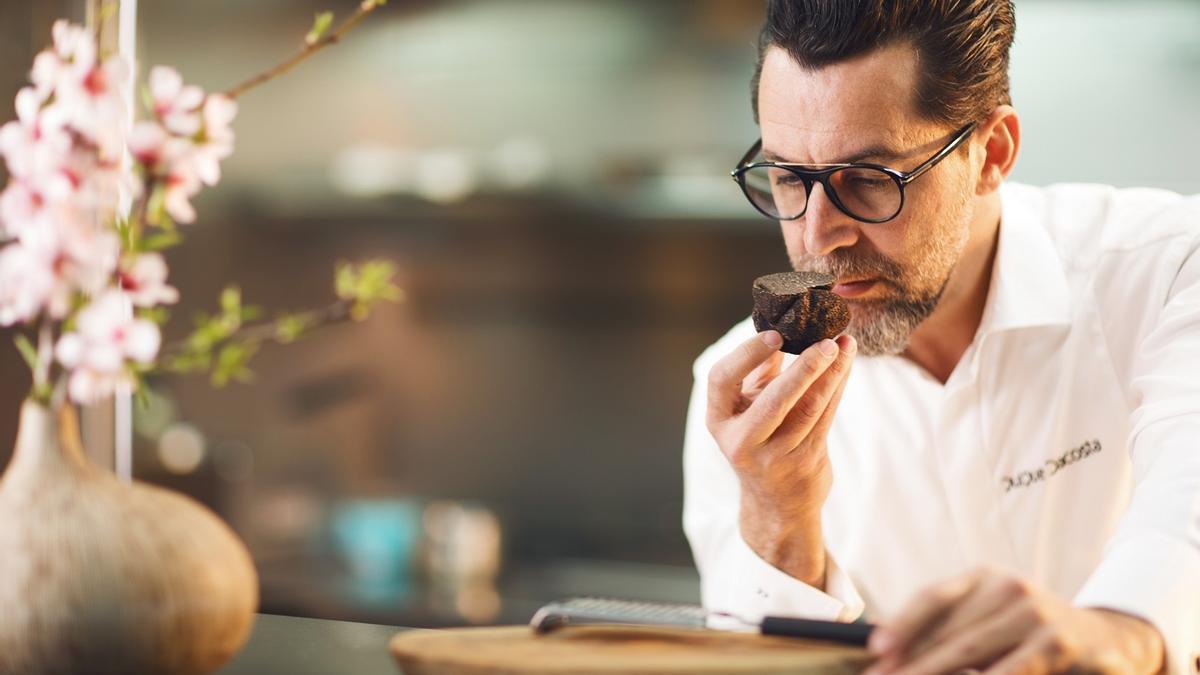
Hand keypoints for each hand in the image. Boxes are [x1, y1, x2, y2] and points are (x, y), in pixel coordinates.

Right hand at [705, 329, 855, 584]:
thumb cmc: (760, 438)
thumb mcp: (748, 407)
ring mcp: (774, 456)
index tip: (775, 335)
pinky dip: (837, 388)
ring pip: (808, 408)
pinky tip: (846, 366)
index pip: (722, 380)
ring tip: (845, 345)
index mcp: (719, 420)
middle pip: (774, 400)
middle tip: (826, 341)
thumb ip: (760, 370)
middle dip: (804, 368)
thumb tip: (783, 325)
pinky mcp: (805, 462)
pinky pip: (825, 418)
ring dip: (831, 374)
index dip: (747, 356)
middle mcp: (742, 441)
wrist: (775, 502)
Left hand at [864, 567, 1165, 674]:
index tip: (876, 650)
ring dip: (939, 673)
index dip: (902, 624)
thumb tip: (890, 649)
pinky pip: (1013, 669)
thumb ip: (950, 631)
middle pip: (949, 631)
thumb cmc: (1031, 633)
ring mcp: (1035, 612)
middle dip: (914, 663)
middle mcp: (1007, 587)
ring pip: (973, 652)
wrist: (1107, 638)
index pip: (933, 597)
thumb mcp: (991, 621)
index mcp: (983, 578)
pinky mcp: (1058, 641)